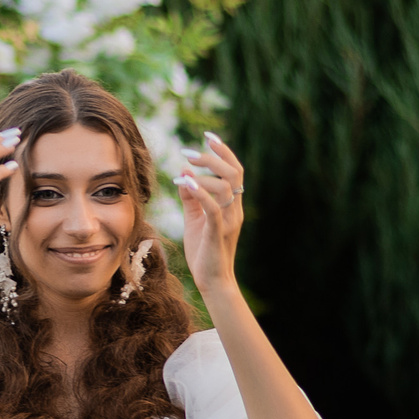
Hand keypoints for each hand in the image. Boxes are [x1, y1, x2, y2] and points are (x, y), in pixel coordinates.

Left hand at [174, 131, 245, 295]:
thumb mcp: (194, 219)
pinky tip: (186, 183)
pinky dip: (201, 193)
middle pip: (234, 173)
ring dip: (205, 173)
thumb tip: (183, 174)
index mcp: (232, 205)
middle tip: (189, 152)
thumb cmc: (203, 251)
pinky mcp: (218, 233)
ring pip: (227, 187)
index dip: (224, 151)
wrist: (212, 282)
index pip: (235, 171)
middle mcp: (235, 210)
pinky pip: (214, 209)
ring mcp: (228, 221)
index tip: (208, 136)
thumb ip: (190, 197)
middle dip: (213, 157)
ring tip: (184, 168)